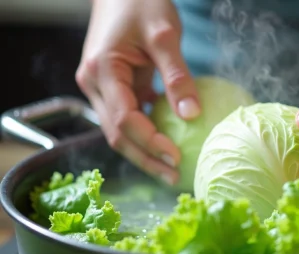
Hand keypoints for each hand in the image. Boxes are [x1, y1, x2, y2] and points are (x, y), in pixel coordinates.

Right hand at [76, 0, 200, 184]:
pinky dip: (146, 134)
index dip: (150, 143)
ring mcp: (100, 88)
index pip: (125, 119)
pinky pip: (127, 118)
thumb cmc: (141, 1)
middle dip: (146, 159)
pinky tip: (167, 144)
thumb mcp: (165, 34)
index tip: (176, 159)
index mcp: (102, 71)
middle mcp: (94, 84)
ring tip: (171, 169)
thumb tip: (192, 115)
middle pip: (118, 135)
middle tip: (174, 177)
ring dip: (145, 152)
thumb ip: (177, 75)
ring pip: (120, 131)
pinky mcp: (112, 88)